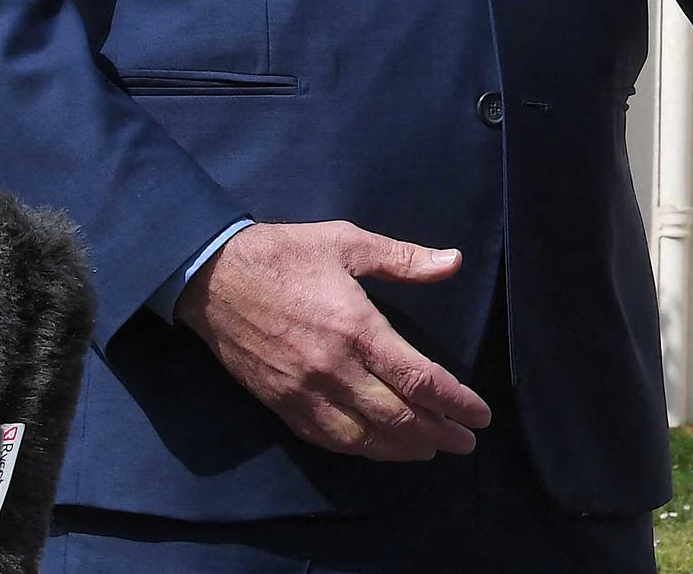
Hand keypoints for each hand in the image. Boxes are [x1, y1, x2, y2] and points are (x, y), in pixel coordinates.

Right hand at [176, 220, 492, 461]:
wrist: (212, 277)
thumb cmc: (285, 254)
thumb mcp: (348, 242)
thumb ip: (403, 259)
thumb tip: (454, 262)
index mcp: (357, 329)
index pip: (419, 379)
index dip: (455, 402)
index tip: (480, 415)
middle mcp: (334, 369)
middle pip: (397, 416)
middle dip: (438, 433)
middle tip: (465, 444)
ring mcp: (304, 391)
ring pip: (363, 436)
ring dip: (402, 448)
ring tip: (430, 451)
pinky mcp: (280, 403)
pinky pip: (326, 437)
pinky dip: (359, 449)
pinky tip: (377, 448)